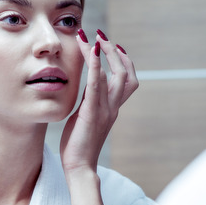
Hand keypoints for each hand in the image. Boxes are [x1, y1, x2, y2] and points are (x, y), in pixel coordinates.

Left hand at [59, 29, 138, 174]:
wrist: (79, 168)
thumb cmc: (78, 147)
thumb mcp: (85, 119)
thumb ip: (90, 102)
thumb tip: (89, 87)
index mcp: (112, 109)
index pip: (125, 80)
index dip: (123, 62)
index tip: (112, 46)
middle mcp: (113, 107)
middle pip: (127, 74)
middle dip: (116, 53)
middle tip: (103, 36)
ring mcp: (105, 109)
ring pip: (116, 76)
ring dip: (106, 53)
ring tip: (94, 37)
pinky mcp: (93, 112)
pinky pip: (97, 84)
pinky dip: (96, 65)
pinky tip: (91, 49)